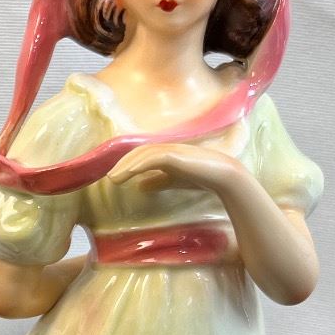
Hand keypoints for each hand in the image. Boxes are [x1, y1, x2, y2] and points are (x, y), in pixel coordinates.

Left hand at [107, 142, 239, 195]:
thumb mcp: (174, 181)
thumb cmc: (201, 177)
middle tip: (110, 177)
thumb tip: (140, 186)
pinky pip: (154, 158)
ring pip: (144, 153)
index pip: (141, 154)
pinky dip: (140, 164)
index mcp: (165, 153)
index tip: (114, 176)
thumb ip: (158, 182)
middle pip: (139, 152)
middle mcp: (166, 148)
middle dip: (122, 163)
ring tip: (114, 178)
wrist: (224, 176)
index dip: (126, 163)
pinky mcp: (176, 155)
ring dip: (127, 165)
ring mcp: (172, 150)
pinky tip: (130, 173)